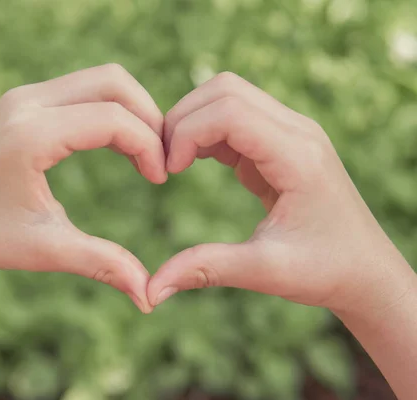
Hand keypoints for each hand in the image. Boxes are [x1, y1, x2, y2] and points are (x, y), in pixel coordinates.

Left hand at [0, 64, 166, 312]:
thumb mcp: (47, 250)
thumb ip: (102, 264)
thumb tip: (149, 297)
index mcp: (29, 136)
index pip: (112, 119)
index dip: (148, 145)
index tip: (159, 179)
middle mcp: (25, 103)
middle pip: (113, 82)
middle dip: (148, 116)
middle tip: (160, 158)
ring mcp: (23, 97)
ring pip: (101, 80)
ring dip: (132, 110)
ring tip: (144, 154)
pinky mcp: (24, 101)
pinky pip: (83, 89)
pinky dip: (110, 109)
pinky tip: (119, 146)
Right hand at [148, 72, 414, 318]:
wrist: (364, 269)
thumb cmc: (325, 270)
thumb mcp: (265, 272)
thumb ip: (207, 269)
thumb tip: (152, 290)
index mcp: (298, 156)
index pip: (229, 111)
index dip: (186, 132)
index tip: (167, 172)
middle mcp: (297, 131)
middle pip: (224, 90)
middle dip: (183, 119)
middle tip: (164, 164)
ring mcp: (290, 131)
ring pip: (227, 96)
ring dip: (192, 122)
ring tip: (174, 164)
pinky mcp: (280, 141)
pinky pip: (234, 117)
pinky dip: (205, 132)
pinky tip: (192, 163)